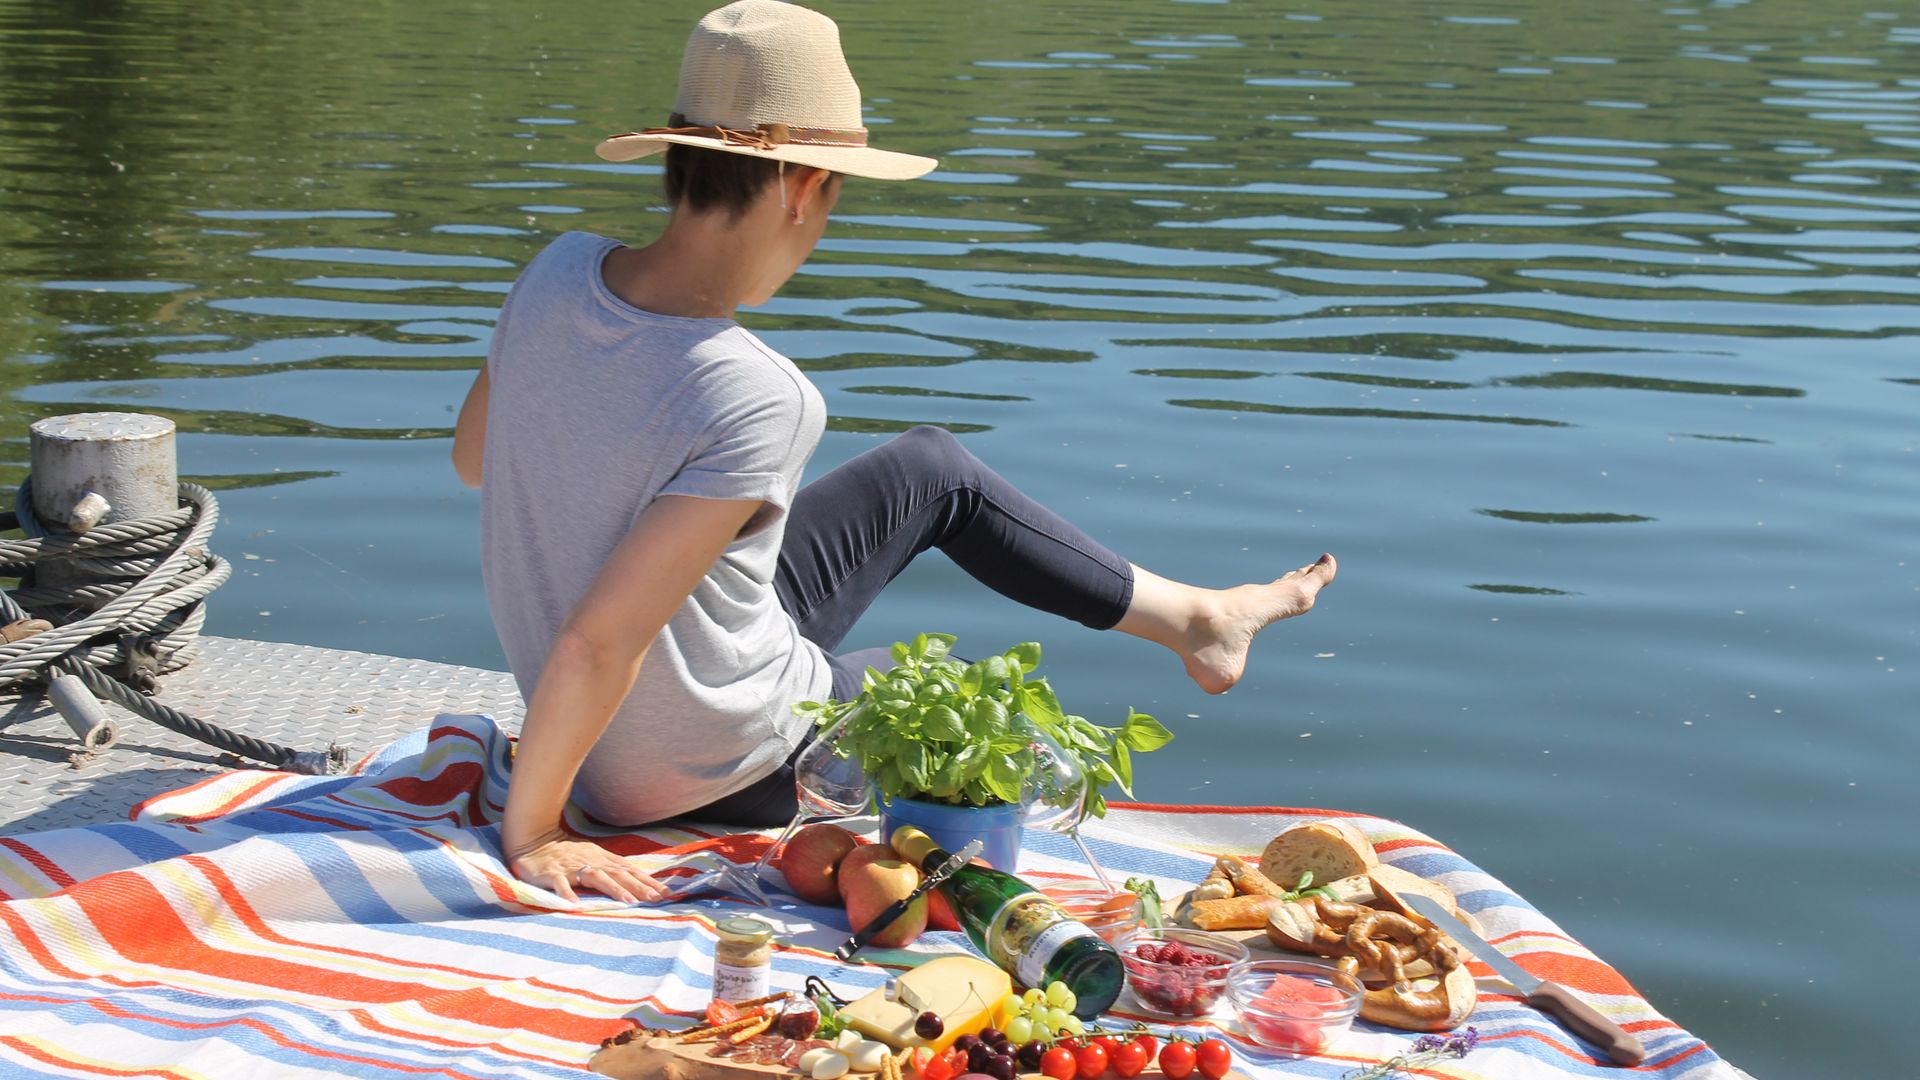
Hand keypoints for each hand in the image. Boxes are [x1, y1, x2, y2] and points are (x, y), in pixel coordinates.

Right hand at [505, 830, 668, 903]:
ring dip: (613, 889)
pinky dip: (567, 894)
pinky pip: (559, 884)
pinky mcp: (551, 873)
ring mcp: (570, 867)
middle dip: (638, 886)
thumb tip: (638, 880)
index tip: (666, 893)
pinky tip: (574, 905)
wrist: (532, 841)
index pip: (629, 870)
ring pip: (596, 877)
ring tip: (628, 902)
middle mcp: (590, 861)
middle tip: (656, 899)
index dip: (647, 881)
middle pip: (618, 873)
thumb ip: (612, 868)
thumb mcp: (592, 857)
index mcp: (601, 858)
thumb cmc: (565, 854)